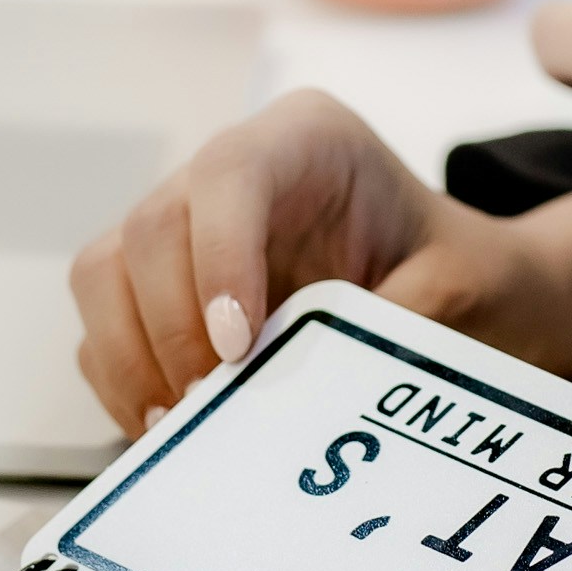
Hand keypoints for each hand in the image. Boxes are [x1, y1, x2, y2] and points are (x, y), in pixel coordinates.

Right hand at [67, 90, 571, 433]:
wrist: (465, 299)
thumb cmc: (466, 277)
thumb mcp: (463, 290)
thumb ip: (400, 320)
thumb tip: (313, 385)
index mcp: (308, 139)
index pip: (230, 173)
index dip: (218, 257)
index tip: (238, 347)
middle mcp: (230, 172)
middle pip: (149, 228)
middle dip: (168, 326)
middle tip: (211, 405)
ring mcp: (186, 228)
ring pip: (105, 273)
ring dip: (132, 358)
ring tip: (183, 428)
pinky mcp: (161, 288)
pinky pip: (106, 330)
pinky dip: (125, 385)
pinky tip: (173, 431)